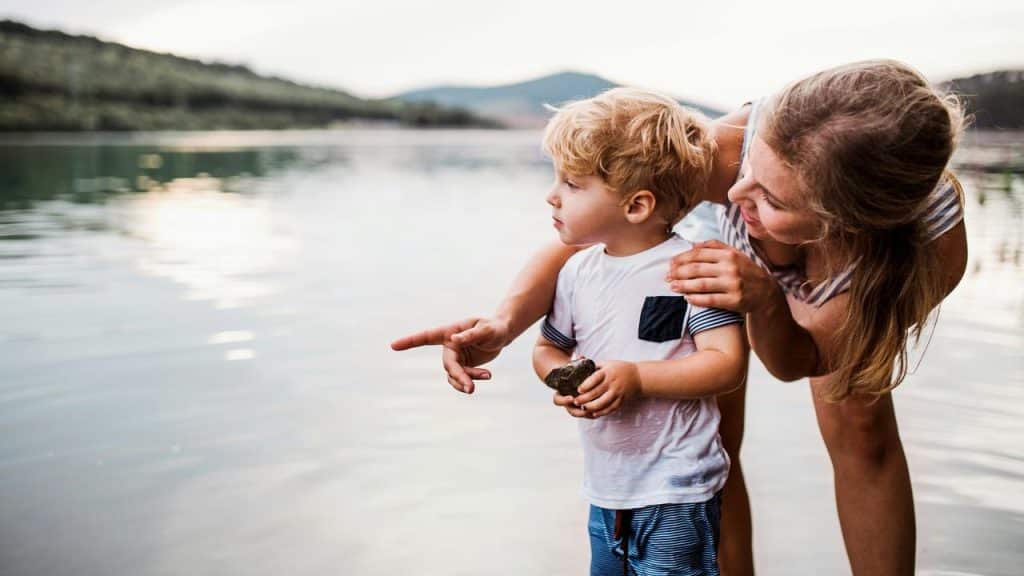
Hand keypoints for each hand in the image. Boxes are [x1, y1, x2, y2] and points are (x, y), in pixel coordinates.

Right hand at [390, 317, 510, 393]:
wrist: (501, 334)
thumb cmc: (493, 327)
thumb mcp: (486, 330)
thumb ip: (471, 335)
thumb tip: (454, 340)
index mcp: (450, 332)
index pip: (426, 337)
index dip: (410, 342)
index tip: (393, 346)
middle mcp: (450, 345)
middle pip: (448, 365)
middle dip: (459, 377)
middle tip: (471, 389)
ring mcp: (455, 357)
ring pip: (455, 375)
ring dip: (467, 380)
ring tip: (487, 376)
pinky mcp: (463, 366)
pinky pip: (462, 378)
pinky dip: (473, 380)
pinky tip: (488, 375)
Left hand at [561, 360, 639, 417]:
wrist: (638, 376)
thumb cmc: (619, 368)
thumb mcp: (607, 363)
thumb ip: (593, 365)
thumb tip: (578, 361)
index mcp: (607, 372)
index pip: (595, 379)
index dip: (586, 385)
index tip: (578, 389)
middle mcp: (612, 383)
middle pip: (596, 392)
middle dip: (584, 398)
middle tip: (575, 401)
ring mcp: (617, 392)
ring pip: (603, 403)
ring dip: (591, 407)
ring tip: (583, 408)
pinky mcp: (621, 400)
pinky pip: (611, 408)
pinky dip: (602, 412)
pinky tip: (594, 413)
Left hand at [666, 240, 776, 312]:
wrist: (766, 292)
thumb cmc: (746, 271)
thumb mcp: (735, 254)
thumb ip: (714, 246)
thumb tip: (692, 244)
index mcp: (729, 254)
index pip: (699, 254)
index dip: (682, 258)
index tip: (670, 263)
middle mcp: (731, 268)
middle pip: (697, 269)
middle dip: (678, 272)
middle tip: (667, 276)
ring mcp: (733, 285)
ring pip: (701, 285)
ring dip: (683, 286)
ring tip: (672, 286)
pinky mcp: (734, 301)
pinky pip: (710, 300)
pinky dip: (697, 299)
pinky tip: (687, 298)